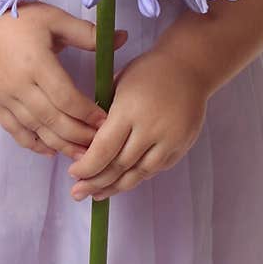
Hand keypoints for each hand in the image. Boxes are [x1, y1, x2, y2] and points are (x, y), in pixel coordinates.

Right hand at [0, 3, 127, 160]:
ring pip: (35, 129)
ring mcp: (5, 97)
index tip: (105, 121)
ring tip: (81, 155)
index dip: (87, 114)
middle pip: (52, 119)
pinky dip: (32, 143)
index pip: (66, 98)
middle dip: (77, 135)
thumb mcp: (56, 19)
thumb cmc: (21, 17)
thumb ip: (89, 34)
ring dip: (59, 145)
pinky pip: (14, 130)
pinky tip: (50, 151)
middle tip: (99, 145)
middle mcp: (19, 85)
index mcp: (37, 63)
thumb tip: (123, 38)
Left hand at [66, 47, 210, 200]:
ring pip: (139, 174)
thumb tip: (86, 149)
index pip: (103, 149)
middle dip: (96, 182)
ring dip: (116, 187)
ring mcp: (169, 140)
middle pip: (119, 166)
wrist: (189, 68)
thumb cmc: (147, 73)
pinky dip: (137, 177)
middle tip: (78, 192)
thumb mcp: (118, 85)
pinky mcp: (181, 147)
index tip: (73, 173)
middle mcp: (151, 128)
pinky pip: (155, 169)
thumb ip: (104, 117)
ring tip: (97, 195)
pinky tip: (122, 182)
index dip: (87, 166)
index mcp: (130, 109)